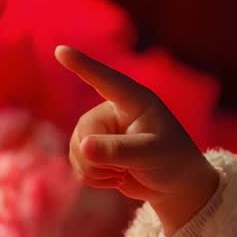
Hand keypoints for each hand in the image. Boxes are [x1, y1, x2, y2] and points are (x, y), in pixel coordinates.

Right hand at [54, 45, 219, 235]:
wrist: (176, 185)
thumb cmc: (173, 161)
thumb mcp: (150, 154)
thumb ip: (118, 150)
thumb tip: (83, 146)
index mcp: (134, 101)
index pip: (105, 79)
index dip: (82, 65)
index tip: (61, 50)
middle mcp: (114, 112)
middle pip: (84, 130)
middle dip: (97, 156)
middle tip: (123, 169)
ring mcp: (103, 131)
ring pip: (77, 149)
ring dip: (95, 169)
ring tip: (123, 173)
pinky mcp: (97, 151)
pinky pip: (78, 163)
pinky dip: (93, 177)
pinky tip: (116, 178)